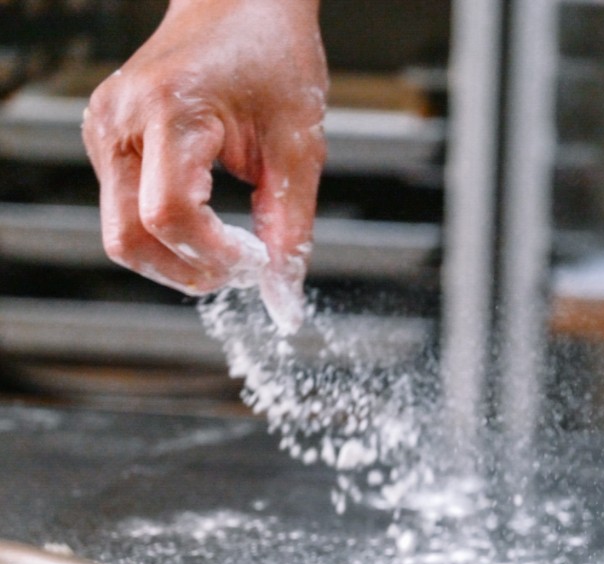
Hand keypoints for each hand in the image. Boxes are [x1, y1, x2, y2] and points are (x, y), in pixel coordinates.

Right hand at [82, 0, 326, 332]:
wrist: (240, 2)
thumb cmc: (274, 57)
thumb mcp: (300, 144)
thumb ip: (292, 225)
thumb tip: (283, 295)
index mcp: (170, 109)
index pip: (170, 214)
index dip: (215, 255)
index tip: (258, 263)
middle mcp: (121, 119)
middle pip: (128, 237)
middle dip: (188, 271)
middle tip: (243, 270)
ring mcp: (104, 129)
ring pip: (121, 232)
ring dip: (176, 259)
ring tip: (231, 250)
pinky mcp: (106, 139)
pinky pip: (124, 210)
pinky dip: (166, 233)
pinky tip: (210, 223)